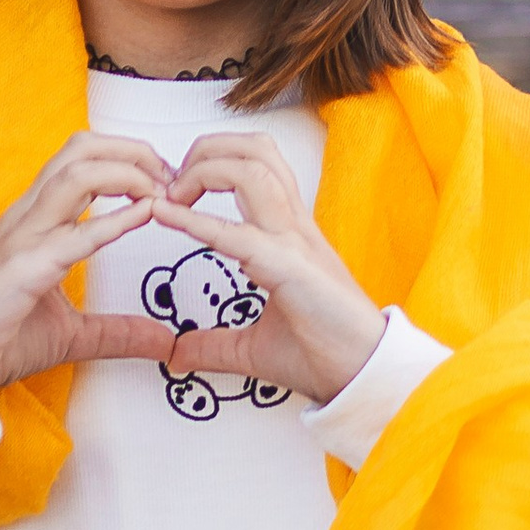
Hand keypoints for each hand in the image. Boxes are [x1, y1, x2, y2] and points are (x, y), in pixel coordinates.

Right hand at [0, 136, 177, 408]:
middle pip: (81, 150)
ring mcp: (23, 237)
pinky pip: (74, 234)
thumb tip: (162, 341)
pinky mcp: (24, 268)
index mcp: (36, 219)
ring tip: (161, 192)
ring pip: (76, 173)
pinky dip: (115, 220)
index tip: (167, 181)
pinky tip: (146, 215)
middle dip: (133, 151)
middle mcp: (29, 216)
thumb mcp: (72, 334)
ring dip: (128, 173)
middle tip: (171, 177)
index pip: (82, 159)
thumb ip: (118, 331)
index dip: (128, 157)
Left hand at [146, 134, 385, 406]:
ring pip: (253, 170)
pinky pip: (240, 233)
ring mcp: (295, 243)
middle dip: (205, 150)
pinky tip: (165, 216)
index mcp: (287, 234)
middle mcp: (292, 227)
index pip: (254, 167)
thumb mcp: (252, 348)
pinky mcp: (291, 268)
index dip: (210, 163)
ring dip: (204, 171)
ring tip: (172, 197)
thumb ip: (211, 345)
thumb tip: (175, 354)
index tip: (170, 191)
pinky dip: (196, 220)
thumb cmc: (322, 355)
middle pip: (253, 151)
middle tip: (171, 182)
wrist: (364, 378)